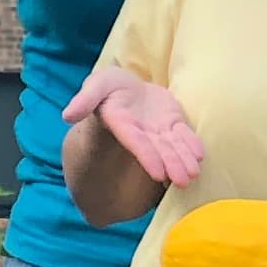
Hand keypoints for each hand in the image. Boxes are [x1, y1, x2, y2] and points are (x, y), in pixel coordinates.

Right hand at [63, 67, 203, 189]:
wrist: (125, 86)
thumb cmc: (108, 86)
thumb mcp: (96, 85)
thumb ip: (84, 99)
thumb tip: (66, 116)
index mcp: (121, 123)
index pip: (135, 142)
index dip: (146, 156)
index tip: (158, 173)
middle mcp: (141, 131)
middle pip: (157, 149)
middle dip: (170, 164)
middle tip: (183, 181)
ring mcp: (158, 129)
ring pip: (172, 146)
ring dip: (183, 160)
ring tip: (194, 175)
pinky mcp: (172, 122)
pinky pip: (183, 134)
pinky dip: (191, 144)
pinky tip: (199, 155)